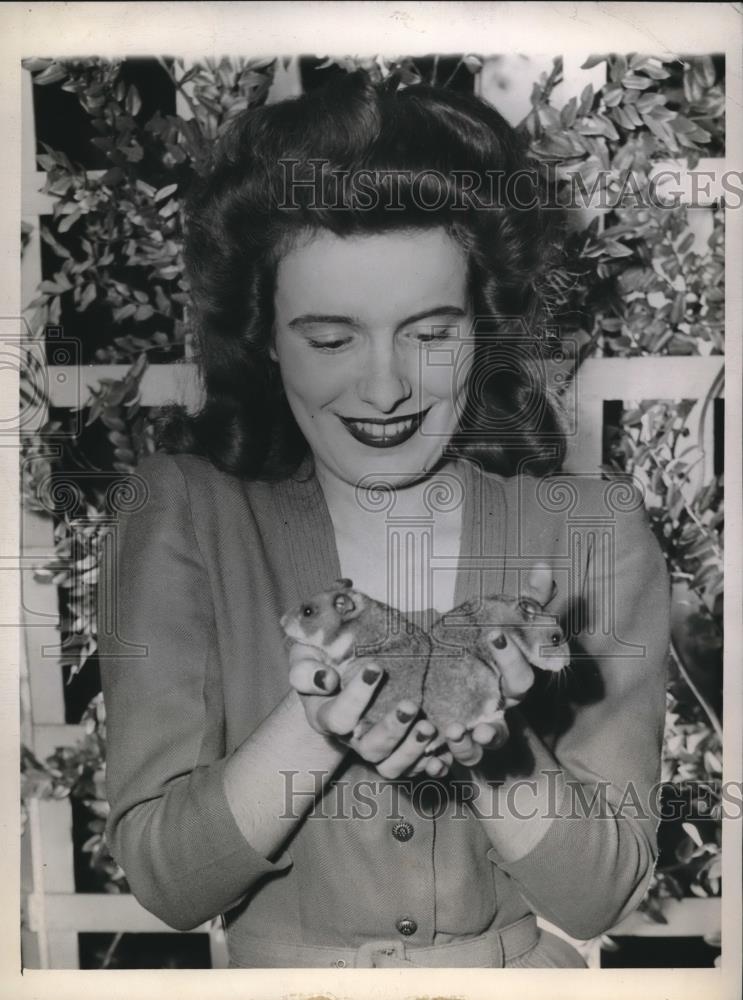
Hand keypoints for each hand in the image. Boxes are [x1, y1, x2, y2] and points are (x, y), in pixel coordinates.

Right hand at [288, 643, 452, 779]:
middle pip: (370, 749)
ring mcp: (376, 749)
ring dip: (413, 750)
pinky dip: (431, 766)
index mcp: (327, 717)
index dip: (356, 697)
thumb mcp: (306, 657)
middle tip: (411, 705)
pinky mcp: (399, 752)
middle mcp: (351, 739)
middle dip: (392, 730)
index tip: (375, 667)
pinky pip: (415, 770)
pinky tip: (444, 754)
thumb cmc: (323, 662)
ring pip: (392, 767)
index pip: (339, 718)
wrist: (338, 674)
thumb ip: (306, 669)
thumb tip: (326, 679)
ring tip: (430, 727)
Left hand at [443, 562, 557, 766]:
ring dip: (471, 744)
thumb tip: (543, 565)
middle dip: (493, 711)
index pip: (521, 674)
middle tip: (478, 698)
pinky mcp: (446, 749)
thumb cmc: (478, 652)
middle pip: (504, 717)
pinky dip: (440, 763)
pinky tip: (430, 759)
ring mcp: (473, 733)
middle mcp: (497, 711)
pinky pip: (446, 763)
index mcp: (509, 684)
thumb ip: (523, 603)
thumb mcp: (496, 623)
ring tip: (455, 730)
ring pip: (480, 749)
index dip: (512, 657)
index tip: (494, 634)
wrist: (442, 683)